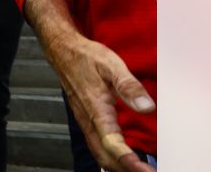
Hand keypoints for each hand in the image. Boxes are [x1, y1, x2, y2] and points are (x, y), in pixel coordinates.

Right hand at [46, 32, 155, 171]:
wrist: (63, 51)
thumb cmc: (86, 57)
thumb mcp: (111, 64)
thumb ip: (129, 86)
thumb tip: (147, 105)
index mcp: (96, 109)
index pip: (112, 144)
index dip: (129, 161)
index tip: (146, 171)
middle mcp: (89, 120)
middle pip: (105, 157)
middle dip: (126, 169)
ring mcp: (86, 123)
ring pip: (101, 155)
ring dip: (120, 166)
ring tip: (141, 169)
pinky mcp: (88, 121)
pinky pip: (99, 147)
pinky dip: (113, 158)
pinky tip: (126, 158)